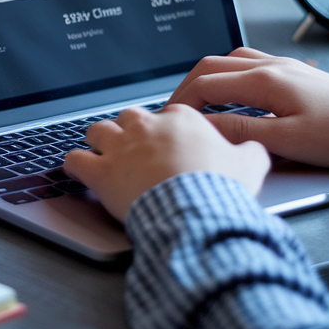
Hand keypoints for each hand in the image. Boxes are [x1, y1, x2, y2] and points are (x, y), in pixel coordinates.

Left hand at [62, 105, 269, 221]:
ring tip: (105, 157)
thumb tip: (255, 148)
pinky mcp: (100, 172)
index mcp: (181, 120)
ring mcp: (120, 147)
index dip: (167, 133)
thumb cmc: (222, 189)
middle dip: (131, 133)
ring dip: (100, 143)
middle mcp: (147, 126)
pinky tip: (78, 172)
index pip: (168, 115)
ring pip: (98, 131)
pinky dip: (74, 165)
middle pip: (129, 118)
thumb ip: (250, 150)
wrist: (197, 213)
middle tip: (137, 153)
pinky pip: (74, 159)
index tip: (169, 148)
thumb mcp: (250, 165)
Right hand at [167, 47, 328, 167]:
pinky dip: (229, 76)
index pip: (205, 85)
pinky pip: (249, 65)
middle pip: (211, 66)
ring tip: (197, 103)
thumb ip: (242, 132)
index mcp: (265, 81)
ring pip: (230, 61)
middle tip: (173, 112)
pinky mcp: (295, 74)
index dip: (180, 103)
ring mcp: (284, 66)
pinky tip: (233, 95)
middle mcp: (271, 65)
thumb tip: (203, 128)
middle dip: (186, 88)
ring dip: (207, 79)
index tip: (168, 122)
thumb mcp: (288, 142)